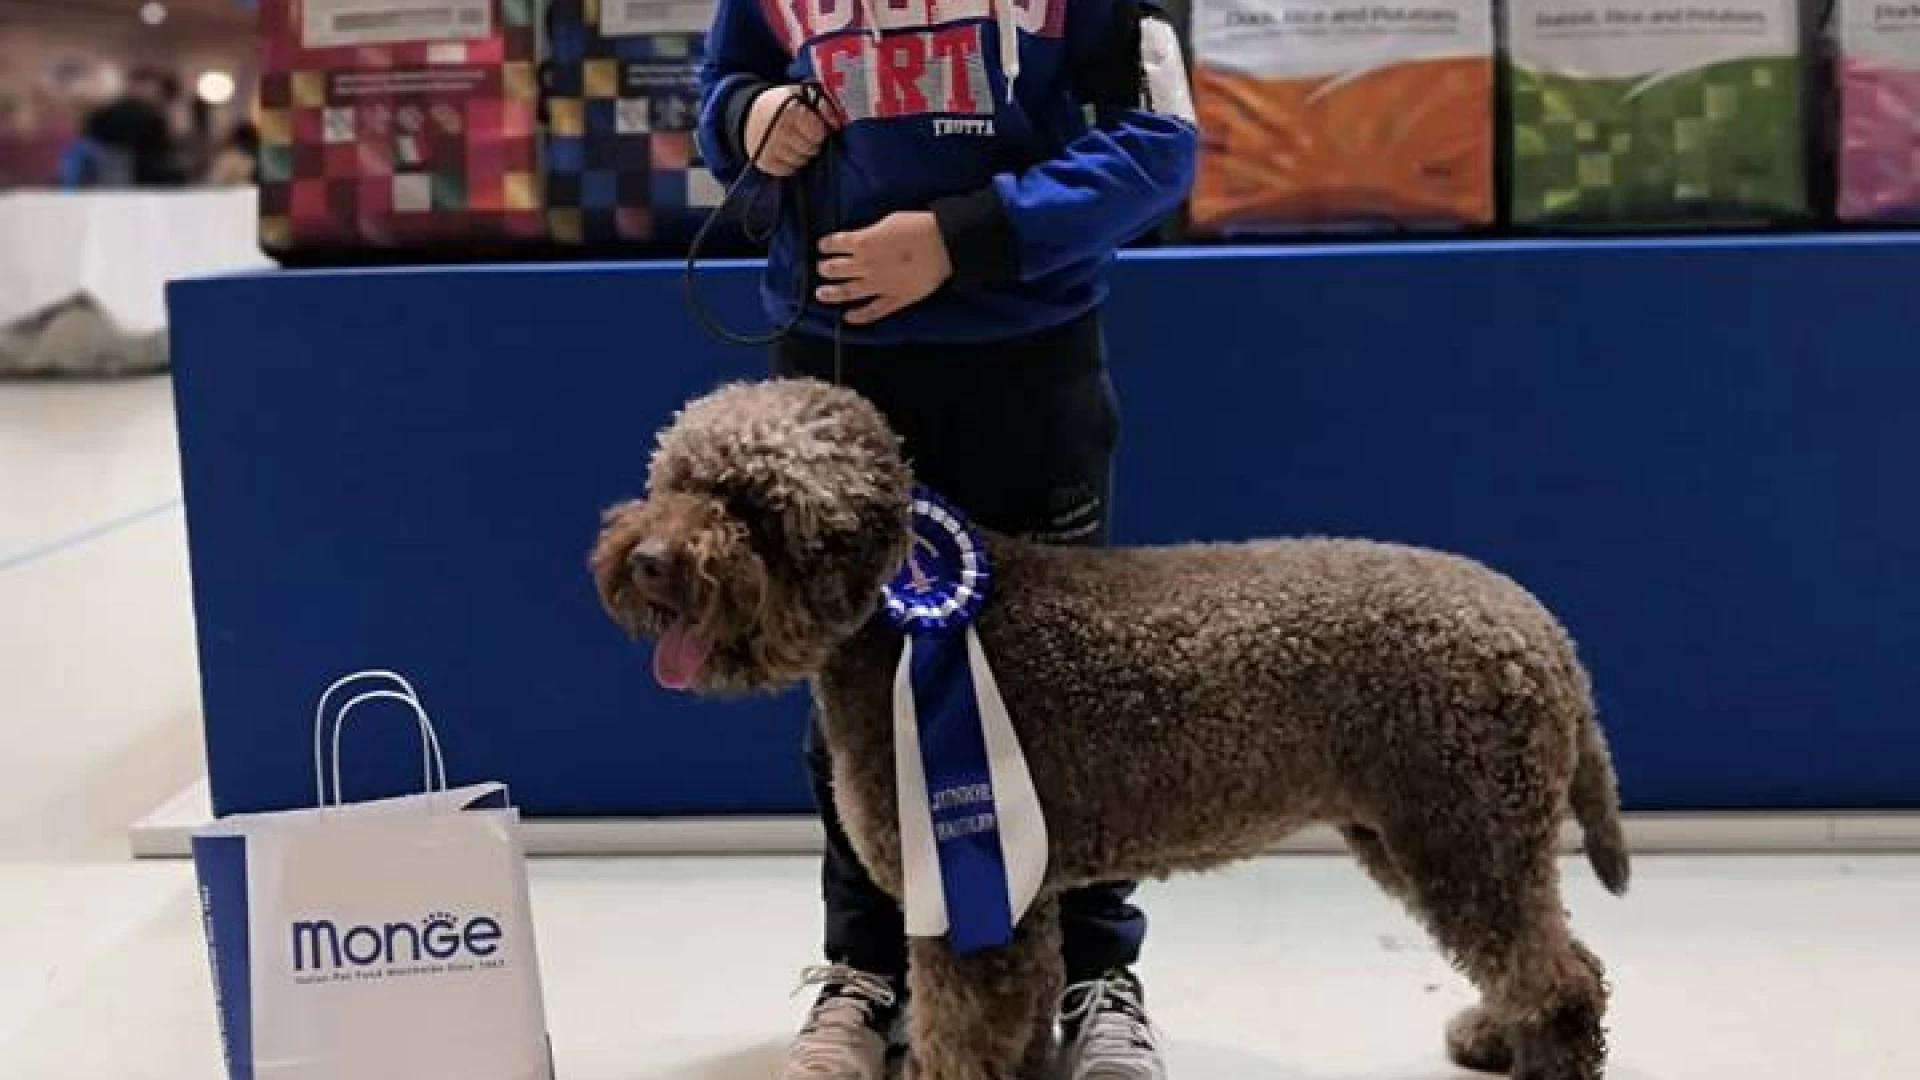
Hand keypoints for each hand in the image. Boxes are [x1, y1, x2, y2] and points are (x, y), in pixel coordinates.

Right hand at [744, 85, 832, 176]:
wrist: (750, 116)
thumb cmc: (782, 105)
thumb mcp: (801, 94)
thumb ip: (824, 104)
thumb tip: (837, 124)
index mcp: (791, 110)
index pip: (819, 133)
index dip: (820, 131)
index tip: (814, 127)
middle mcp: (780, 130)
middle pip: (811, 149)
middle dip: (812, 143)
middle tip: (803, 135)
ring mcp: (771, 148)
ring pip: (802, 162)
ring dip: (802, 155)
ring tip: (794, 143)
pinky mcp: (765, 162)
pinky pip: (789, 171)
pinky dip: (791, 164)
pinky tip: (786, 152)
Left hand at [816, 213, 953, 324]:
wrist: (943, 243)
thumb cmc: (918, 226)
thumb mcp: (889, 221)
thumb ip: (871, 233)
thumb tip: (864, 239)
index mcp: (862, 242)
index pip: (835, 243)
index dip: (826, 245)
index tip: (823, 246)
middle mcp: (865, 265)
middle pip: (835, 269)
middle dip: (825, 268)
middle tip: (823, 269)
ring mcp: (878, 285)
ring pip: (847, 292)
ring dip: (831, 293)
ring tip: (821, 294)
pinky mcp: (895, 299)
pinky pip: (873, 311)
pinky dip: (859, 316)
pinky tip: (848, 318)